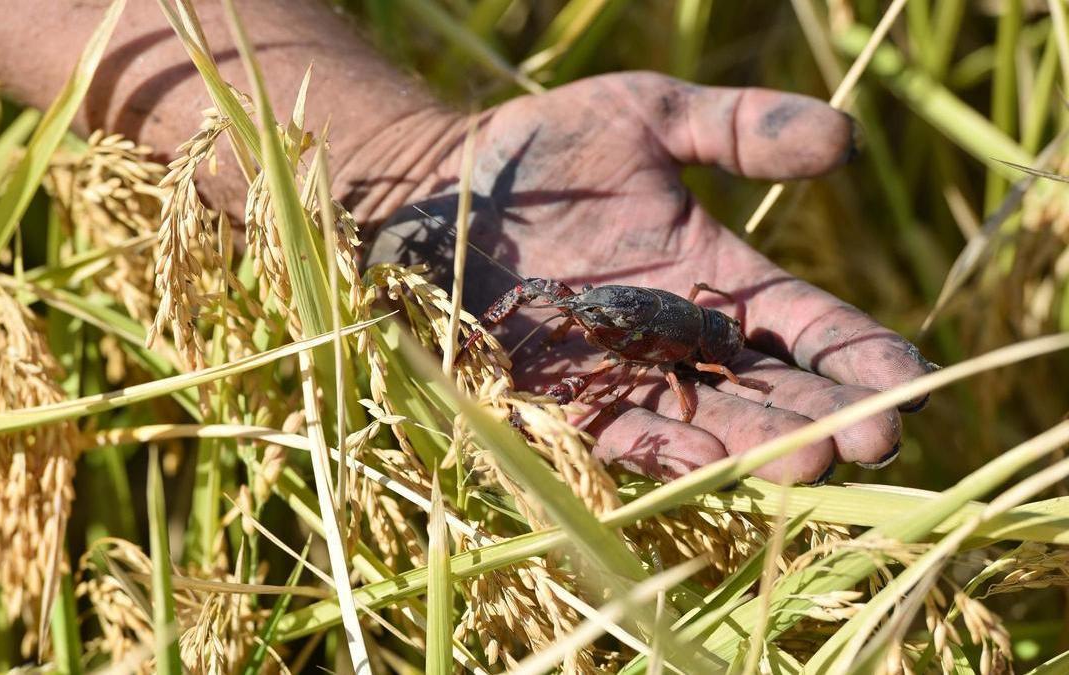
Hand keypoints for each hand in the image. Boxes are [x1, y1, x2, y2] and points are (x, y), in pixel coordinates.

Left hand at [364, 72, 930, 484]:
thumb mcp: (650, 115)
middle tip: (880, 439)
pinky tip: (712, 463)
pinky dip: (666, 452)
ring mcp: (619, 375)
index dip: (861, 356)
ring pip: (707, 422)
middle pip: (769, 388)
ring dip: (761, 446)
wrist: (435, 183)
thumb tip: (848, 139)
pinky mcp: (556, 399)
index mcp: (714, 278)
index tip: (915, 383)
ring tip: (816, 463)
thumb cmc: (543, 147)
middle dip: (826, 416)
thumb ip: (740, 129)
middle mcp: (677, 339)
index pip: (805, 326)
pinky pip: (620, 434)